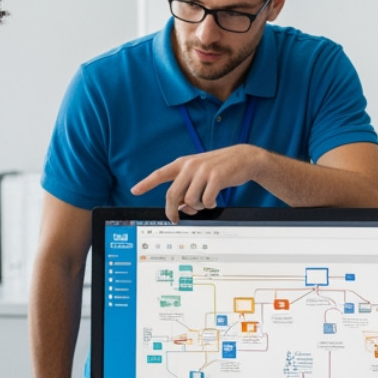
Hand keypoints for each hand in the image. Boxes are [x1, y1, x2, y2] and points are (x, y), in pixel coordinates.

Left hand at [130, 145, 265, 222]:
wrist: (243, 158)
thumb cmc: (219, 168)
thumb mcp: (199, 174)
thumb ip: (187, 188)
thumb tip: (180, 208)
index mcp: (183, 163)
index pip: (160, 174)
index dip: (146, 183)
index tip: (134, 190)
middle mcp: (190, 165)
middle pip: (173, 194)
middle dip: (172, 210)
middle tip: (175, 219)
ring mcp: (203, 171)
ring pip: (190, 200)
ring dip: (197, 207)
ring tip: (205, 202)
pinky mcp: (216, 177)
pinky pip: (207, 200)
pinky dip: (210, 205)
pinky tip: (214, 200)